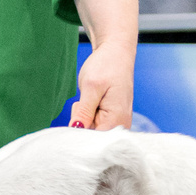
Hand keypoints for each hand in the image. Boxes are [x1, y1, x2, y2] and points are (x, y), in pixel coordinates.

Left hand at [70, 0, 139, 130]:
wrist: (117, 53)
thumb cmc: (107, 66)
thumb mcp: (91, 87)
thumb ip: (84, 112)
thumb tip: (75, 132)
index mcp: (117, 120)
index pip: (94, 142)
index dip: (78, 134)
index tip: (74, 116)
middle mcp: (121, 126)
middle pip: (92, 138)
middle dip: (81, 124)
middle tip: (83, 103)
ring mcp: (117, 123)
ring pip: (91, 132)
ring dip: (83, 119)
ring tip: (89, 100)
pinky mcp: (112, 119)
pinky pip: (94, 125)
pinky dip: (87, 116)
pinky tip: (91, 103)